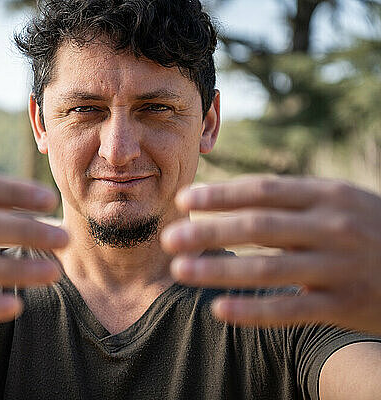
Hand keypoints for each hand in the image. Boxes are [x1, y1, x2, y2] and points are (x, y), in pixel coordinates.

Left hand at [161, 176, 380, 334]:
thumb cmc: (369, 229)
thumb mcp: (339, 202)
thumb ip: (290, 199)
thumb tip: (228, 196)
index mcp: (328, 195)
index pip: (264, 191)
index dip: (221, 195)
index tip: (183, 200)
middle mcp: (333, 226)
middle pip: (258, 227)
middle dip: (209, 232)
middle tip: (168, 238)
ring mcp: (340, 266)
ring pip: (268, 269)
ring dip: (219, 270)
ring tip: (180, 270)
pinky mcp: (346, 304)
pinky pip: (292, 310)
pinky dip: (253, 311)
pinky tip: (219, 310)